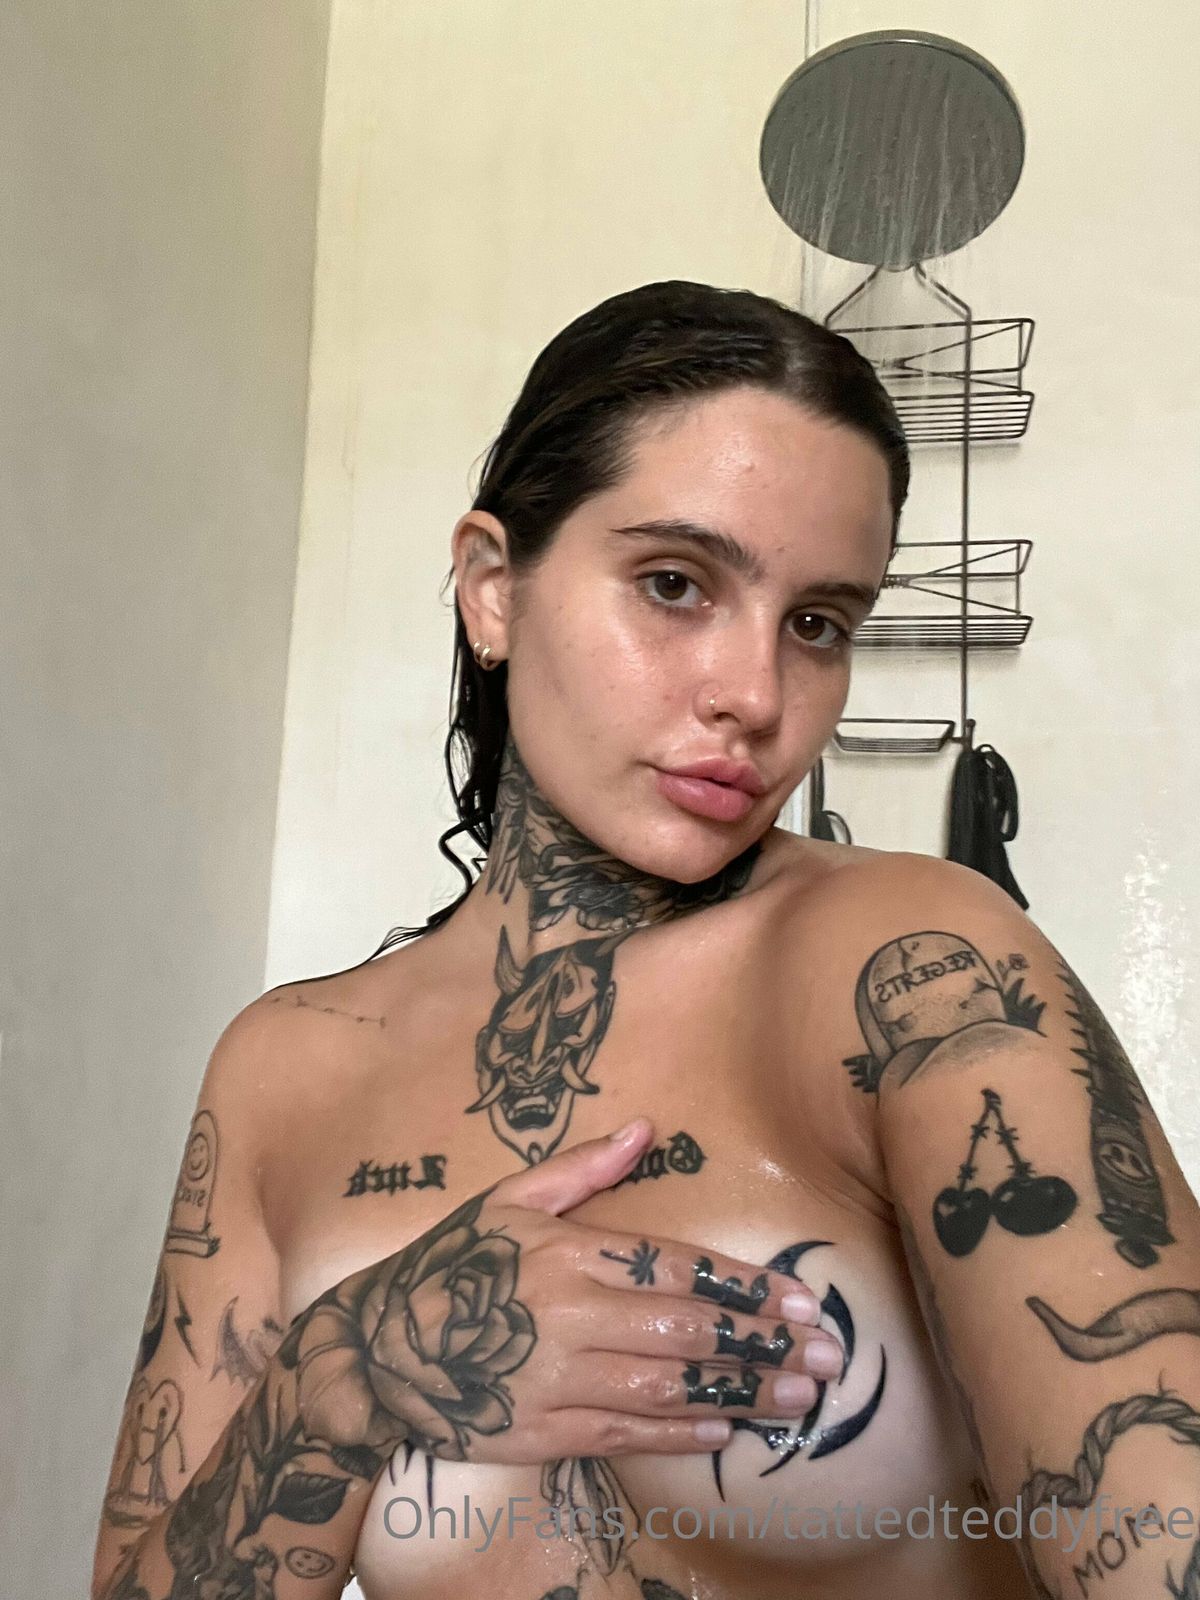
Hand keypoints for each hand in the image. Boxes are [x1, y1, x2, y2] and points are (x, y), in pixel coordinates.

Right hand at [278, 1118, 842, 1463]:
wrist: (374, 1353)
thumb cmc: (450, 1267)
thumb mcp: (507, 1199)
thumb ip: (580, 1166)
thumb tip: (645, 1127)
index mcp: (566, 1251)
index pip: (675, 1265)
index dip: (744, 1285)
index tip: (802, 1300)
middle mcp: (567, 1314)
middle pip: (684, 1330)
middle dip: (762, 1344)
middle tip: (827, 1356)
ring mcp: (556, 1379)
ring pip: (666, 1389)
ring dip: (740, 1394)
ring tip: (799, 1399)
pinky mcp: (543, 1432)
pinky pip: (626, 1436)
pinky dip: (681, 1435)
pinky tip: (727, 1429)